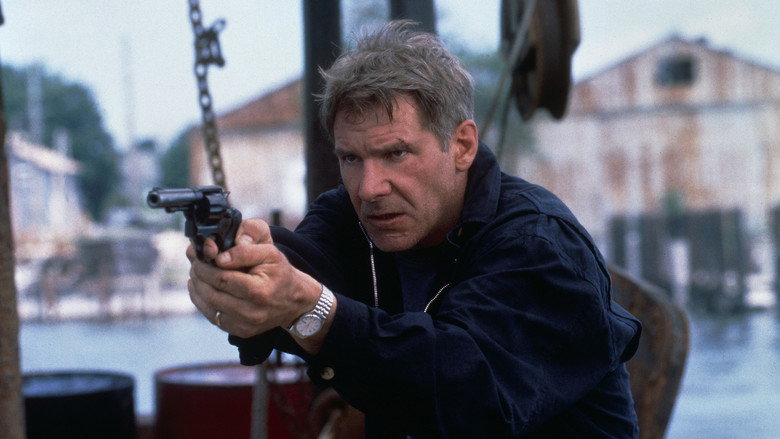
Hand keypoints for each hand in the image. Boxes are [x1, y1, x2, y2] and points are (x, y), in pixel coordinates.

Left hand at [186, 218, 329, 348]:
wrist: (294, 300)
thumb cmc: (280, 273)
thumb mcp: (270, 252)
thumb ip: (245, 250)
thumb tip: (219, 257)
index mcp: (259, 292)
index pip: (221, 279)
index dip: (205, 265)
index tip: (198, 253)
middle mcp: (251, 313)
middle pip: (211, 293)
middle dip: (198, 274)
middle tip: (195, 260)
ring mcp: (245, 325)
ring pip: (208, 305)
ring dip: (197, 287)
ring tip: (196, 272)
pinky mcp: (240, 331)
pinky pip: (212, 316)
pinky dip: (202, 300)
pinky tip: (202, 287)